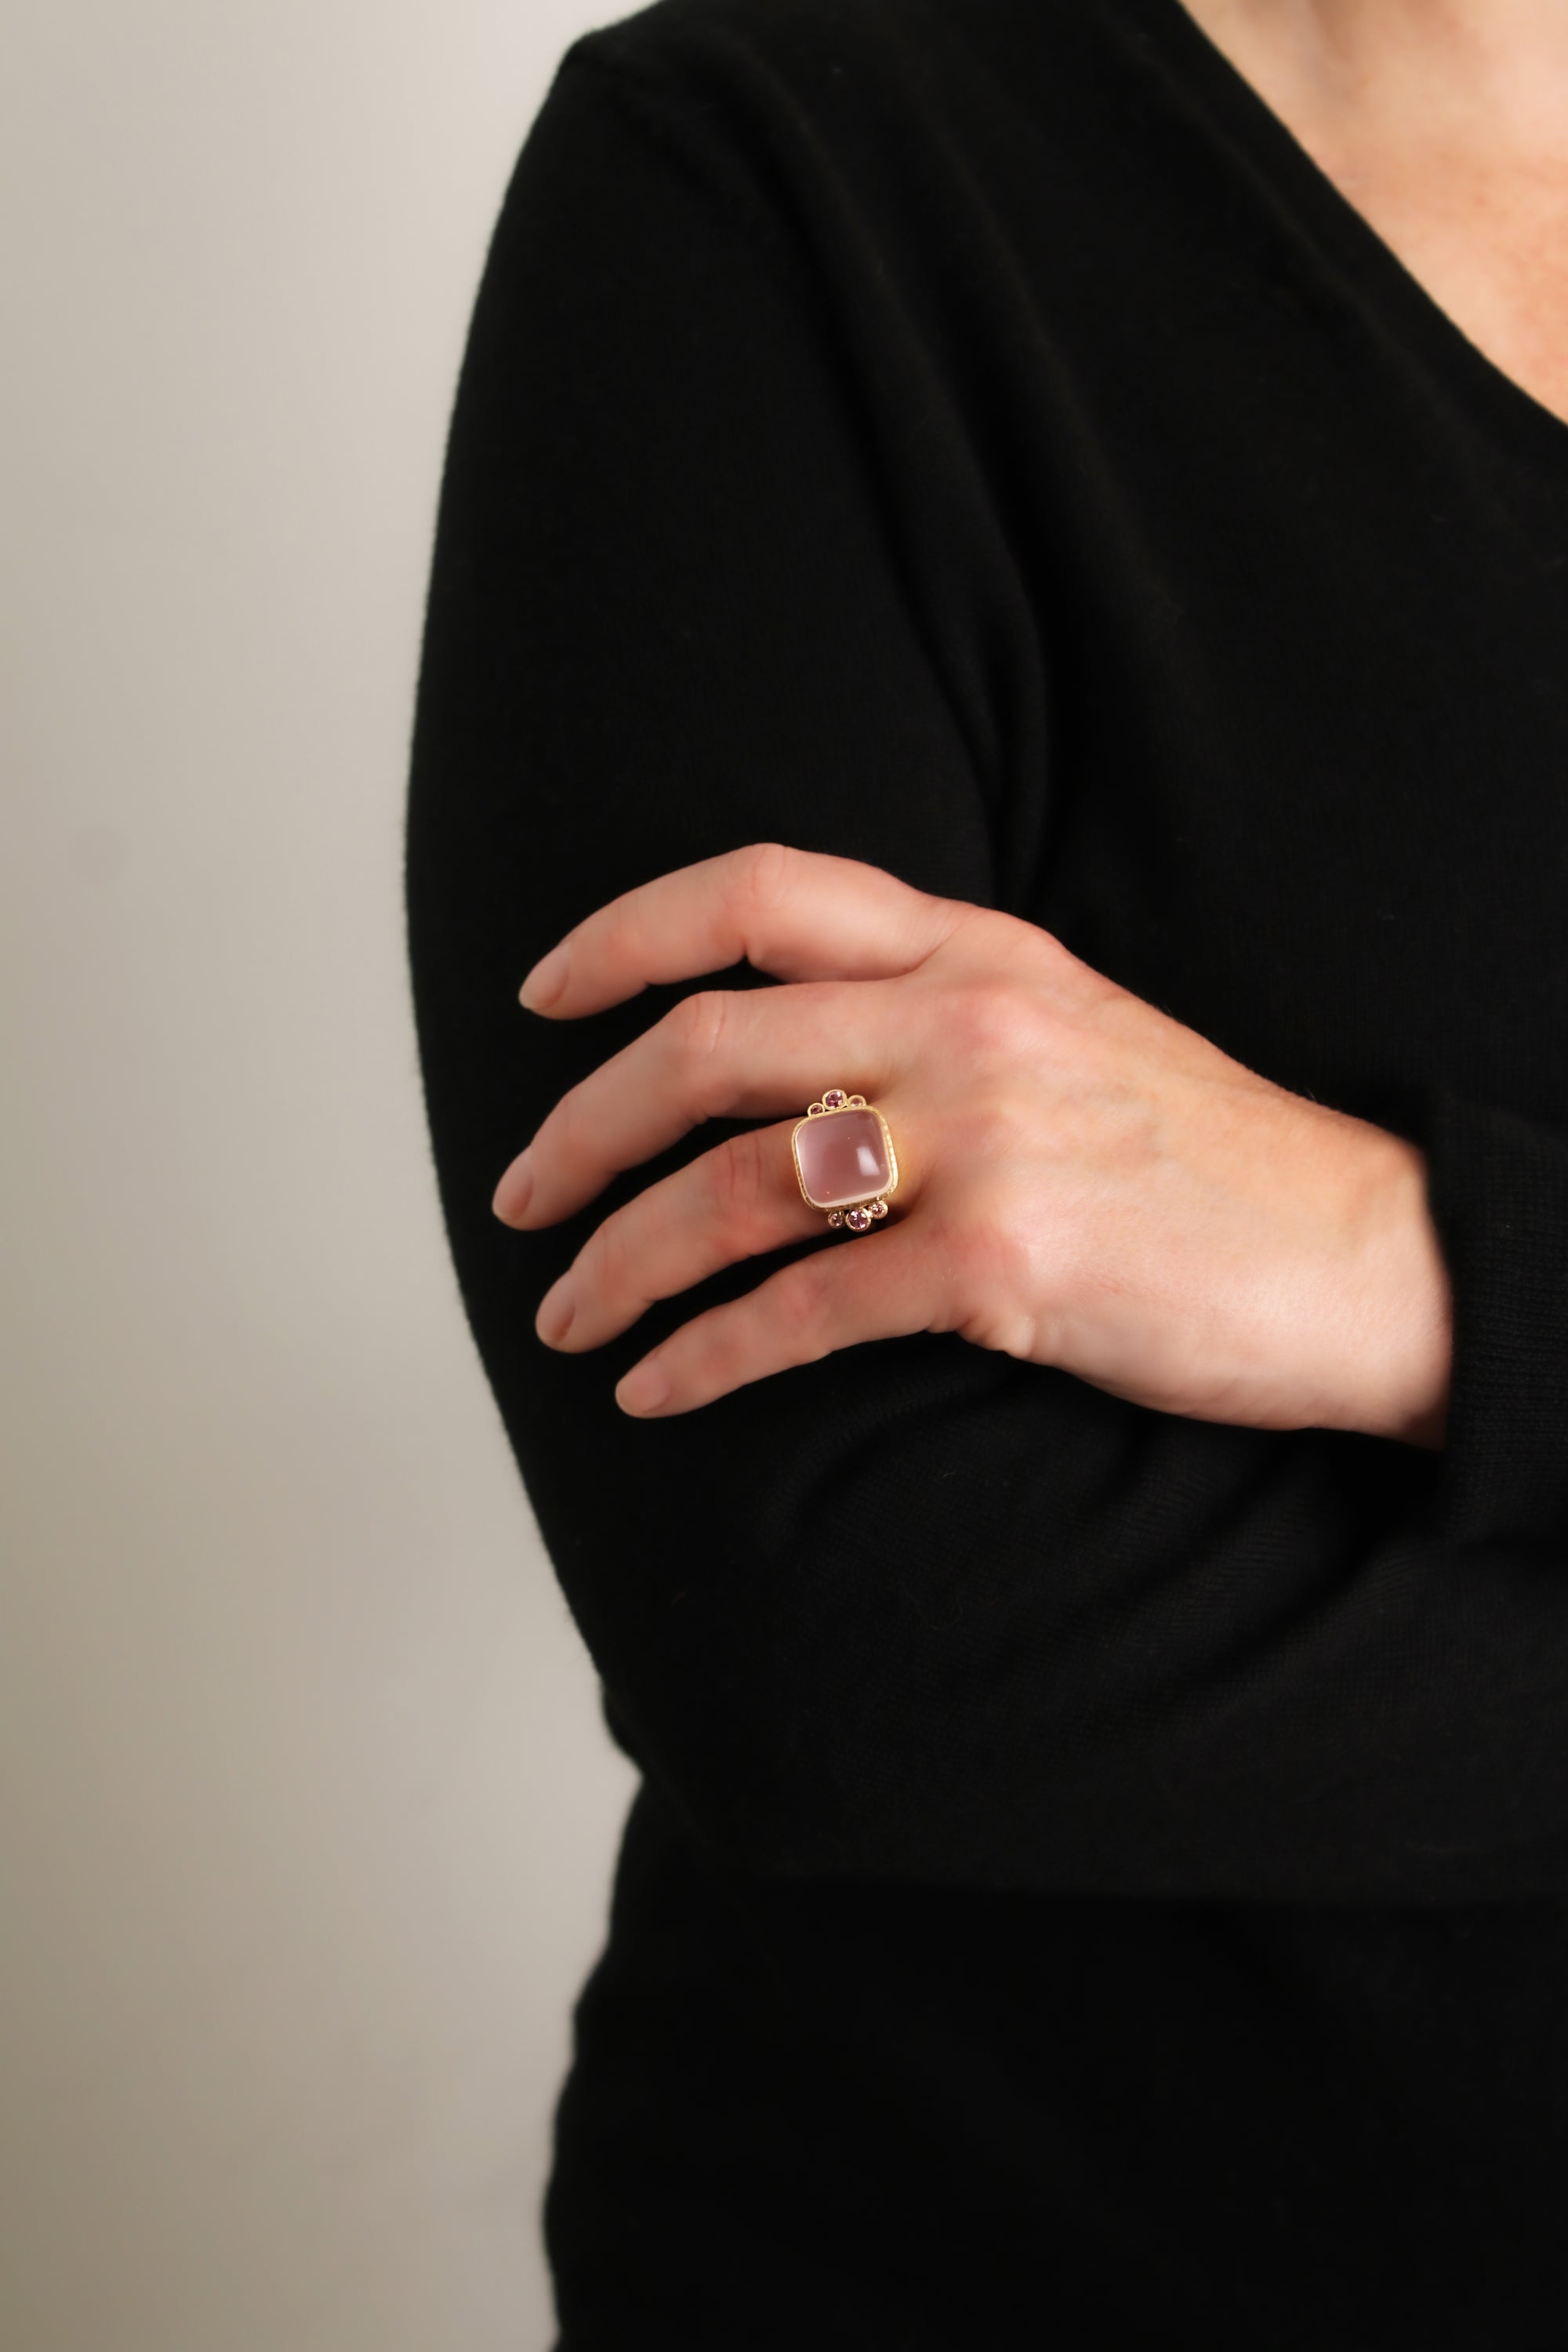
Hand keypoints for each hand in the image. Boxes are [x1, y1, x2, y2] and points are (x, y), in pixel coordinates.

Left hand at [491, 843, 1452, 1443]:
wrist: (1362, 1258)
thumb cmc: (1204, 1156)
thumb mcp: (1070, 1024)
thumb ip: (929, 1008)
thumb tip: (773, 1062)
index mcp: (975, 945)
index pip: (755, 892)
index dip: (622, 936)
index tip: (542, 998)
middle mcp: (965, 1020)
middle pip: (703, 1046)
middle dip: (581, 1128)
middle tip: (520, 1194)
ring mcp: (984, 1139)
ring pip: (731, 1188)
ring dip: (620, 1260)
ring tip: (565, 1315)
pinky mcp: (1001, 1265)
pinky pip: (798, 1312)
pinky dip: (703, 1356)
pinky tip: (655, 1390)